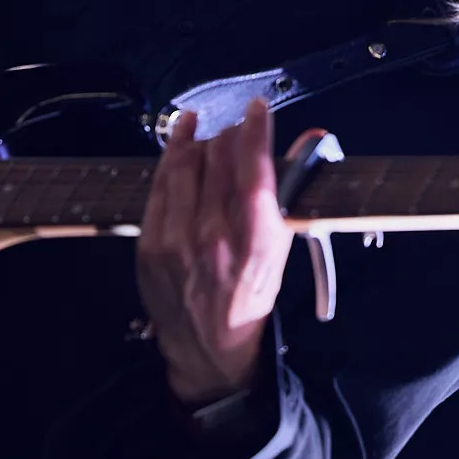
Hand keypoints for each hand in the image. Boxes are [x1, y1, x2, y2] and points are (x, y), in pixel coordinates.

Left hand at [136, 99, 296, 407]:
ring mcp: (177, 241)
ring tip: (204, 128)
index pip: (255, 170)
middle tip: (236, 128)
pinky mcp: (150, 243)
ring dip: (197, 140)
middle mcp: (215, 239)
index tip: (258, 109)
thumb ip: (290, 196)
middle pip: (218, 160)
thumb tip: (308, 141)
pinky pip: (159, 185)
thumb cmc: (249, 298)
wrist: (207, 349)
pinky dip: (170, 159)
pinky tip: (179, 143)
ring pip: (185, 165)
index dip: (256, 131)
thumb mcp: (281, 252)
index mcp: (256, 244)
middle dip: (230, 134)